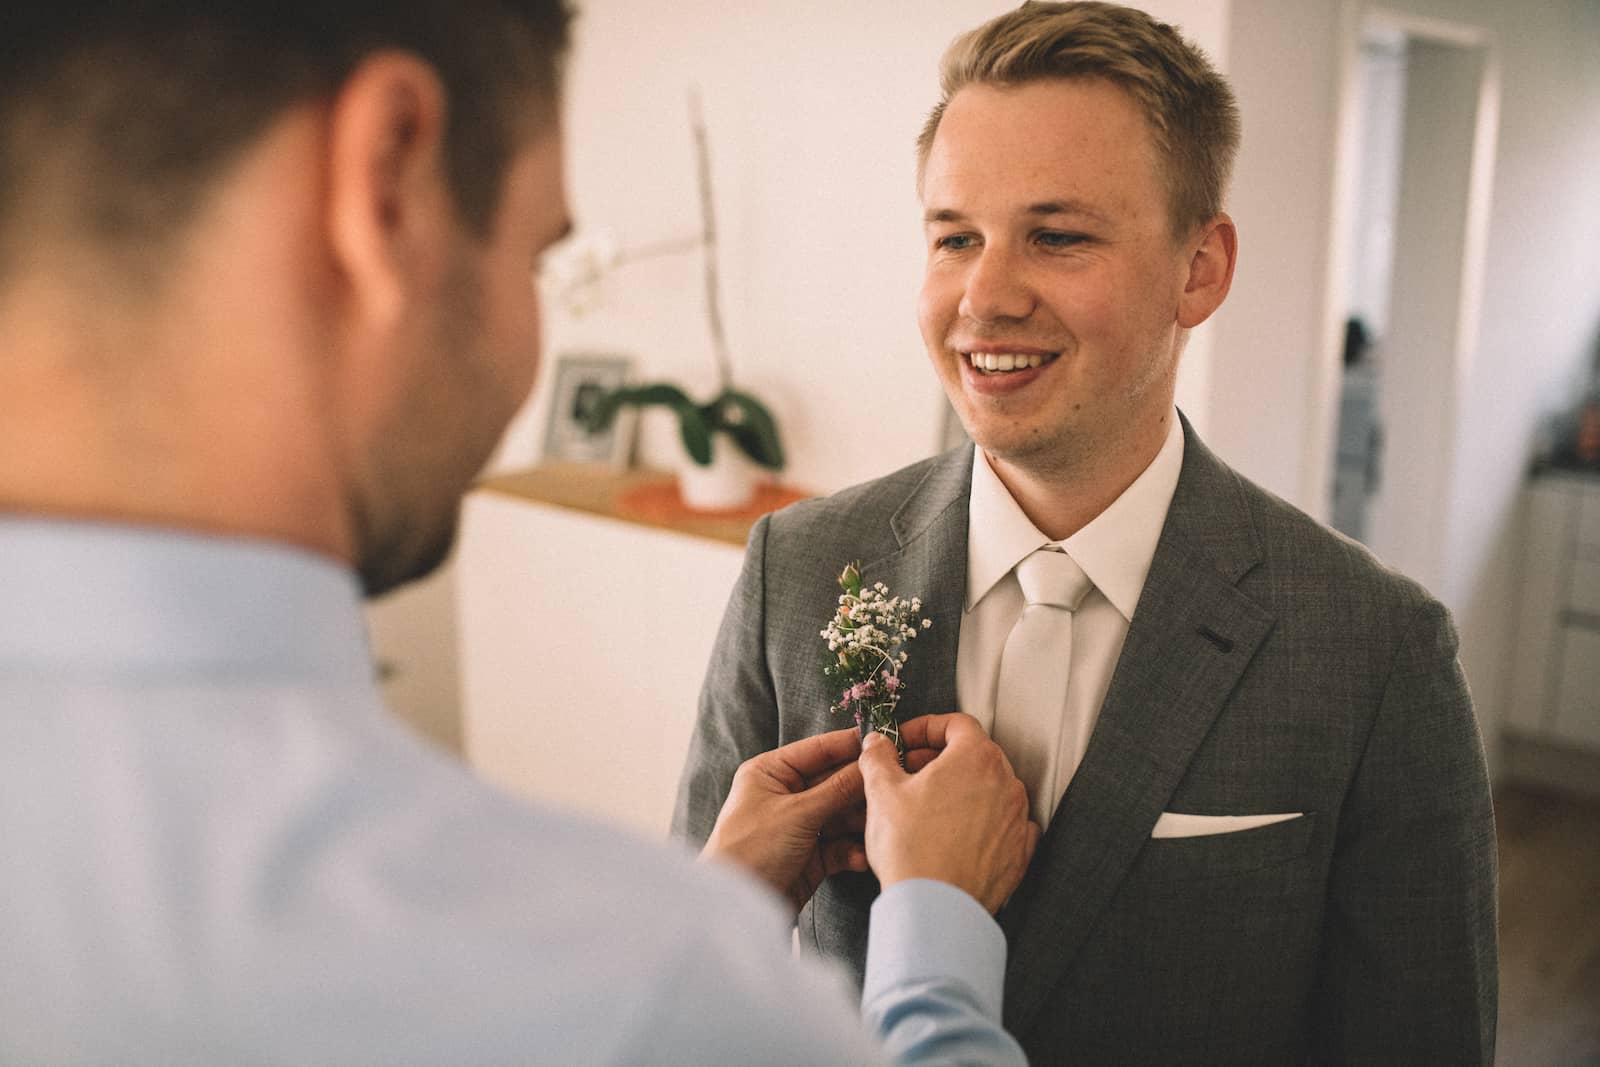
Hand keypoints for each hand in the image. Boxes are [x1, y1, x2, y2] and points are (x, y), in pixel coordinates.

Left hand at [701, 726, 870, 913]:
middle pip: (835, 782)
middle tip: (893, 786)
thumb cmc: (750, 851)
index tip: (887, 740)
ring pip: (842, 814)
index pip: (819, 750)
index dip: (852, 745)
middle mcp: (785, 795)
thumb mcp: (797, 813)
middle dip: (862, 788)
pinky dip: (852, 850)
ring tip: (881, 825)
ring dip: (861, 821)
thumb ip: (838, 788)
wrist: (736, 909)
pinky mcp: (810, 856)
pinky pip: (840, 845)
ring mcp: (799, 826)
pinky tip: (861, 858)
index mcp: (771, 773)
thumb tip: (870, 762)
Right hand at [859, 713, 1039, 912]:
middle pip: (974, 754)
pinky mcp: (1020, 851)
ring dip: (960, 790)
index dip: (925, 728)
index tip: (903, 743)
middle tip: (907, 774)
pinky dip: (981, 822)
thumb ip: (878, 757)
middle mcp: (1006, 782)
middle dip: (939, 759)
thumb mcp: (882, 792)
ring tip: (927, 808)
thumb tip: (877, 744)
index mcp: (977, 758)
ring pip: (989, 789)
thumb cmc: (912, 849)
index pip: (956, 723)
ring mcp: (1017, 817)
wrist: (936, 909)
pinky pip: (1003, 823)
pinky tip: (955, 833)